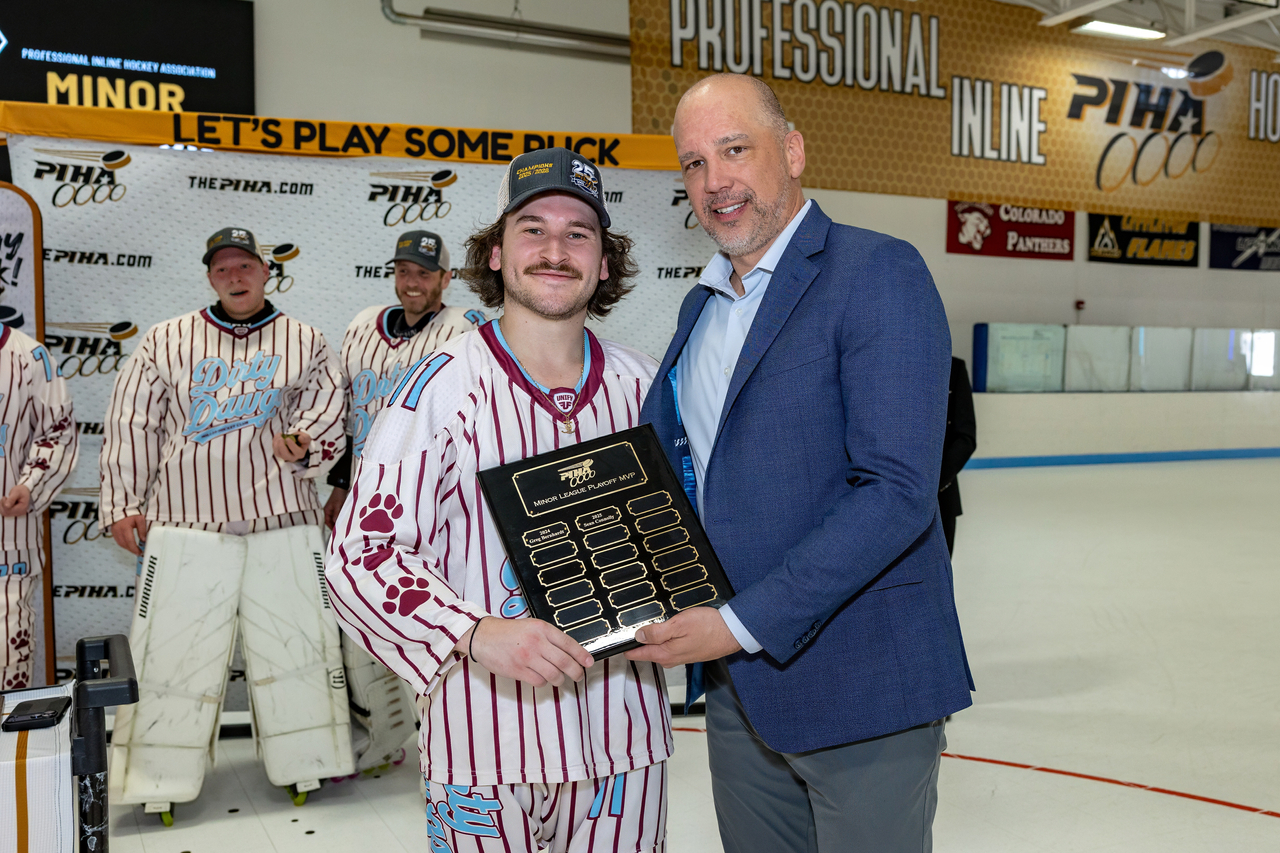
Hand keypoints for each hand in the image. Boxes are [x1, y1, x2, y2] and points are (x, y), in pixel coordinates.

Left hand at [0, 485, 30, 517]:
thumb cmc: (21, 490)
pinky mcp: (15, 513)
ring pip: (5, 513)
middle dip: (2, 505)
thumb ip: (11, 499)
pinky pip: (6, 513)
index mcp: (22, 508)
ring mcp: (18, 513)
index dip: (4, 504)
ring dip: (2, 507)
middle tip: (5, 498)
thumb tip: (6, 506)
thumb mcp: (16, 492)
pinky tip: (6, 503)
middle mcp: (20, 512)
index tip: (5, 497)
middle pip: (6, 513)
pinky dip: (3, 508)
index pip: (9, 510)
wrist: (24, 491)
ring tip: (6, 500)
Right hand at [110, 515, 149, 555]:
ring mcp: (114, 532)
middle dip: (131, 550)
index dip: (134, 548)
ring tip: (135, 549)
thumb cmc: (131, 513)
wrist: (120, 508)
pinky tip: (129, 545)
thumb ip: (142, 530)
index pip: (129, 541)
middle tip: (138, 552)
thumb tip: (144, 540)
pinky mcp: (113, 532)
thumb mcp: (140, 519)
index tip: (140, 552)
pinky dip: (123, 544)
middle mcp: (118, 531)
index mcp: (125, 527)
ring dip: (127, 548)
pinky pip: (118, 541)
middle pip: (124, 544)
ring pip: (120, 543)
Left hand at [273, 431, 311, 461]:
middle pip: (285, 455)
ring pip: (278, 453)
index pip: (296, 451)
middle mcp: (292, 457)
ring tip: (279, 436)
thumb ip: (305, 438)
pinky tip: (277, 437)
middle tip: (280, 438)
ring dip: (276, 444)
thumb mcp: (306, 437)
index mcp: (300, 454)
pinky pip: (275, 450)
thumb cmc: (301, 439)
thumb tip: (300, 439)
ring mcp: (285, 457)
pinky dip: (274, 443)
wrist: (296, 441)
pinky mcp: (279, 455)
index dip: (291, 445)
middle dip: (281, 446)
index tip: (287, 438)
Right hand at [323, 487, 347, 529]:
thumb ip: (336, 514)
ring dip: (338, 521)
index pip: (327, 521)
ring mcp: (333, 508)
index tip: (335, 532)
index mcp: (327, 510)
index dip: (330, 527)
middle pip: (331, 520)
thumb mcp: (338, 505)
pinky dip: (341, 517)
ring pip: (335, 517)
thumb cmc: (339, 495)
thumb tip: (335, 522)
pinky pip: (338, 514)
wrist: (342, 487)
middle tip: (340, 530)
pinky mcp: (337, 506)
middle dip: (334, 525)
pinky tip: (345, 519)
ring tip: (343, 526)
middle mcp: (329, 510)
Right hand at [457, 617, 594, 687]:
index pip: (568, 643)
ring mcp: (526, 657)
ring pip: (553, 674)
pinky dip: (543, 682)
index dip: (581, 655)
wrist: (483, 636)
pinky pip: (539, 681)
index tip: (589, 663)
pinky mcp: (517, 670)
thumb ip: (549, 637)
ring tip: (559, 679)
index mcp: (542, 629)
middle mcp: (536, 642)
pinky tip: (541, 678)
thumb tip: (570, 653)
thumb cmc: (509, 632)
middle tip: (578, 676)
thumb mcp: (532, 627)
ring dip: (560, 680)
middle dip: (576, 672)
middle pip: (564, 662)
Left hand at [624, 607, 741, 666]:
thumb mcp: (678, 624)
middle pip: (645, 650)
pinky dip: (665, 638)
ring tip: (649, 623)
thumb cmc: (708, 627)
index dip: (624, 646)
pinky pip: (669, 646)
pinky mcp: (686, 652)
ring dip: (652, 637)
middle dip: (638, 639)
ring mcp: (678, 657)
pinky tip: (668, 627)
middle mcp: (669, 659)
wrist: (732, 632)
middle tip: (631, 624)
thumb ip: (656, 632)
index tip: (614, 641)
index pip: (636, 654)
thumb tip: (638, 636)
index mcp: (664, 654)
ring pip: (657, 647)